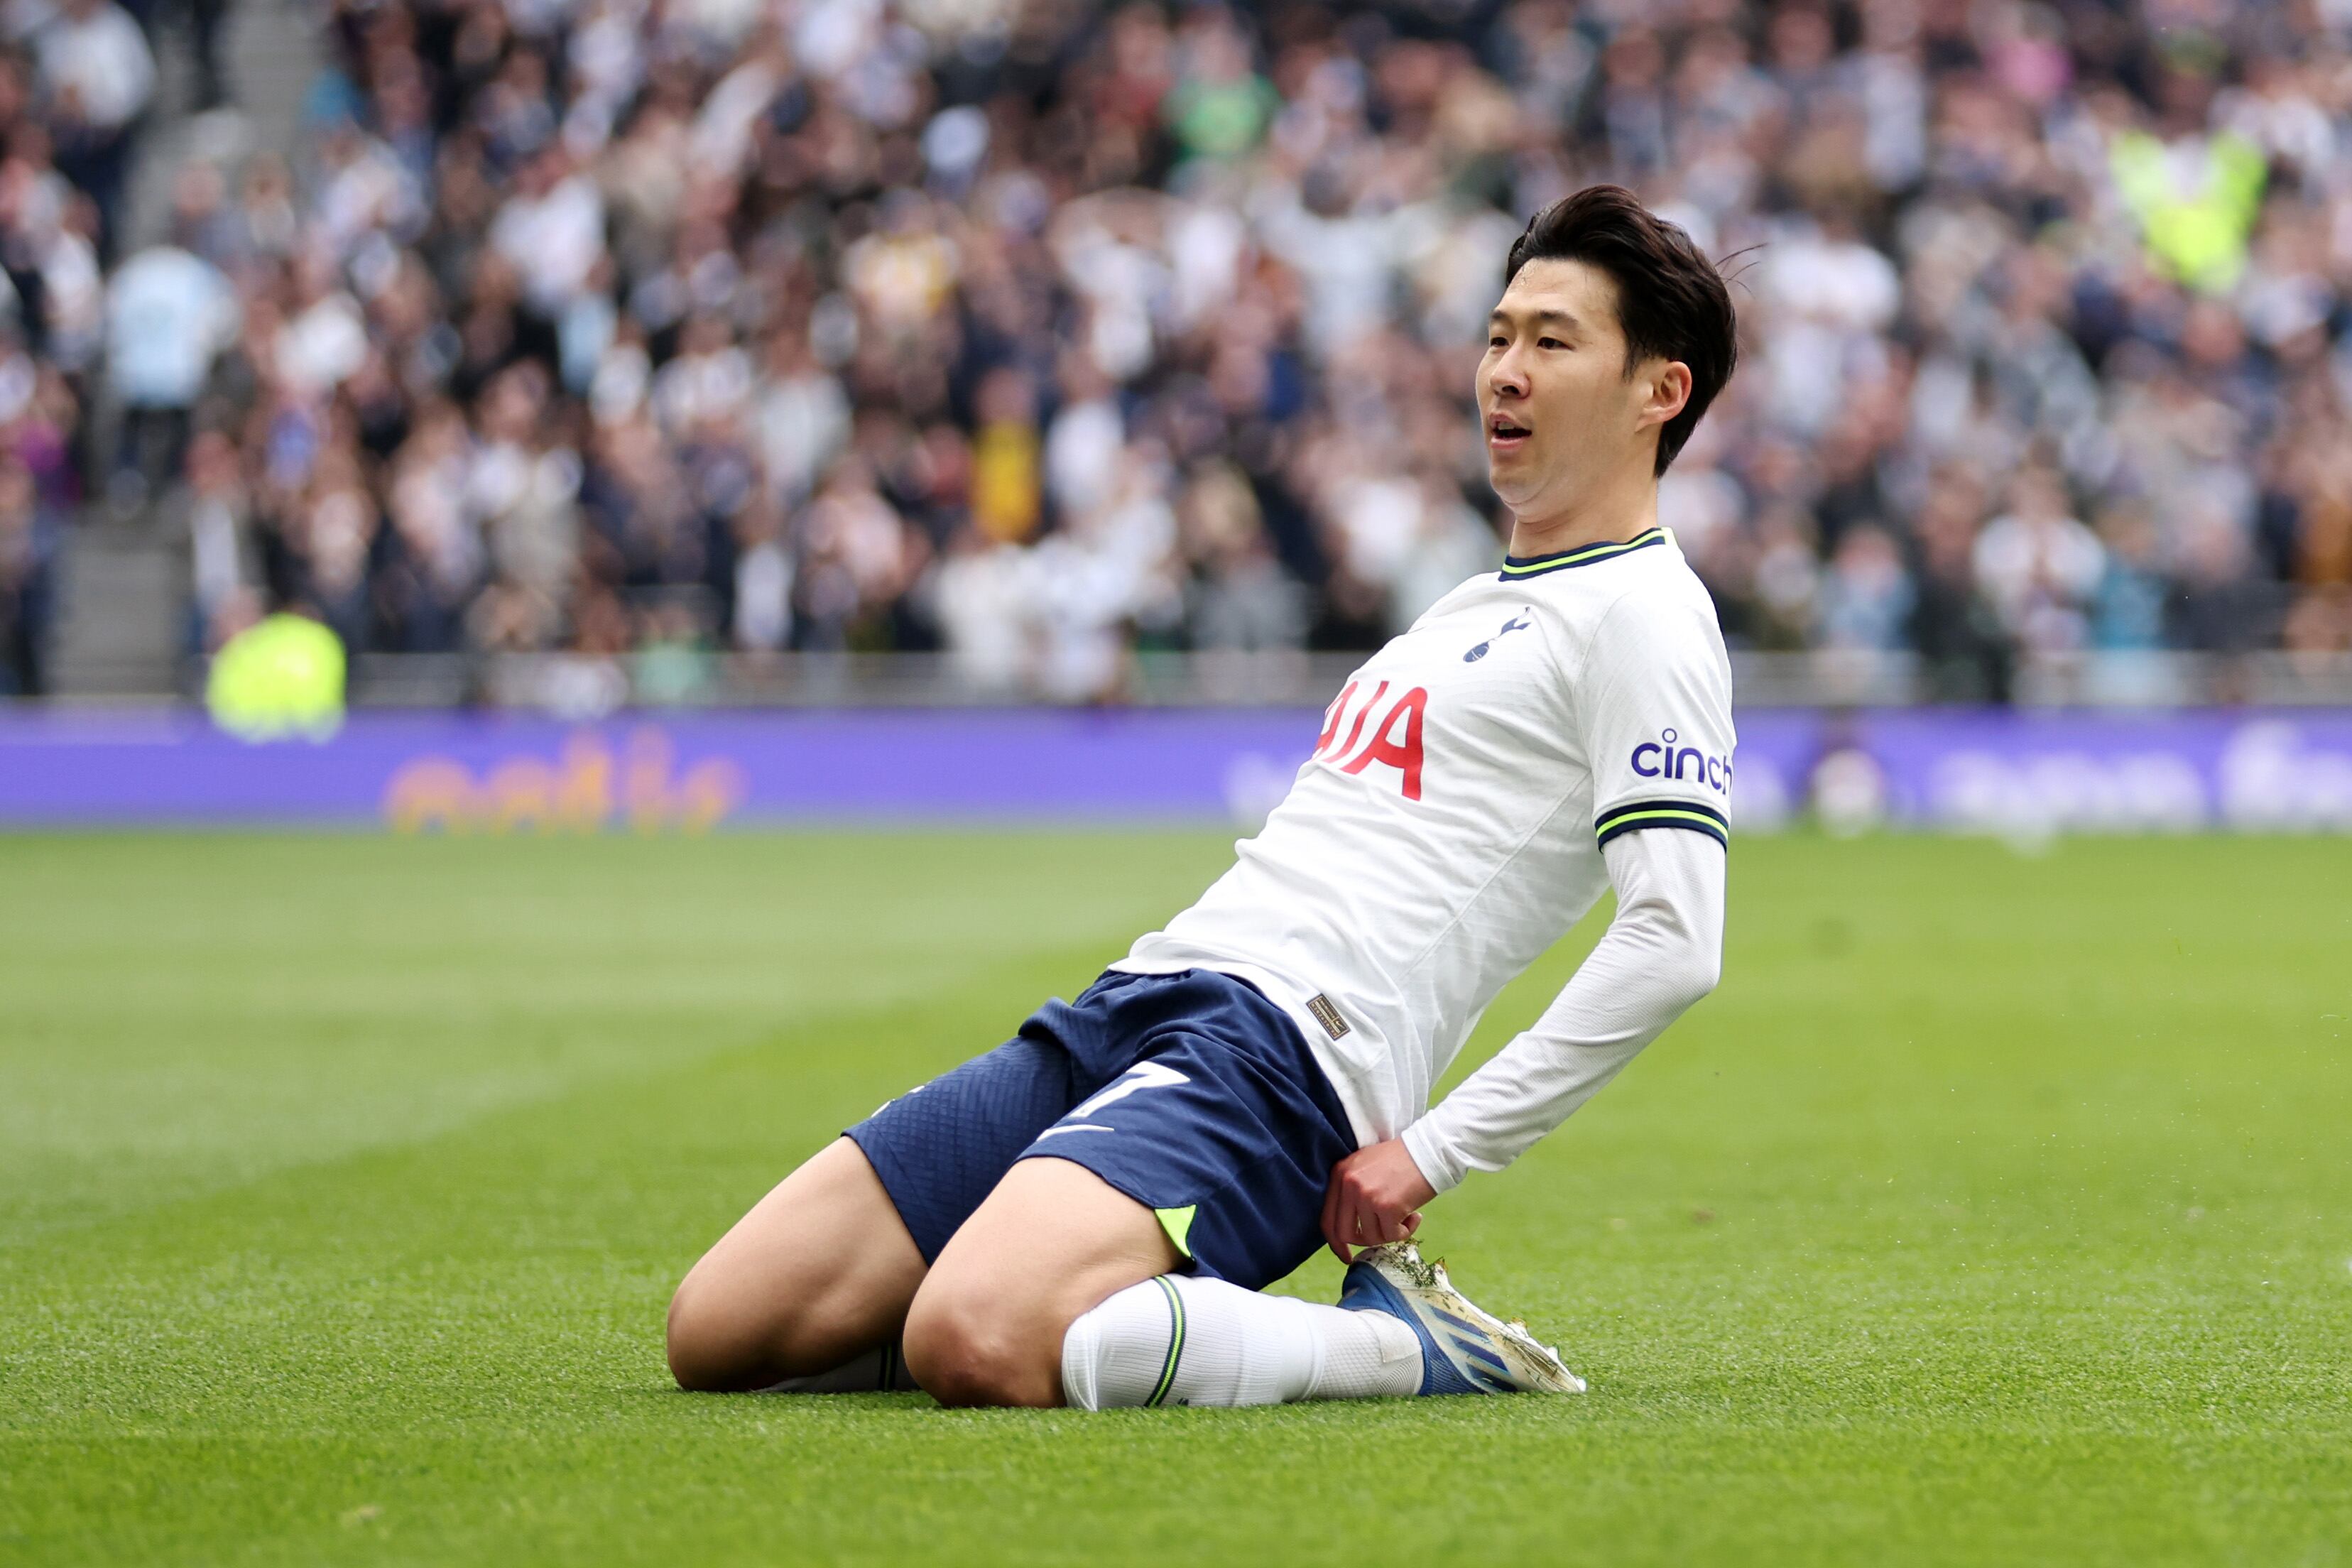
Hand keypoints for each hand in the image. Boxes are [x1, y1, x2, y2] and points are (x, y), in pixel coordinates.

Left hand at [1320, 1138, 1437, 1264]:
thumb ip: (1351, 1190)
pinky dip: (1405, 1232)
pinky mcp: (1387, 1207)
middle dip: (1361, 1243)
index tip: (1344, 1254)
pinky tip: (1415, 1216)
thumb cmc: (1401, 1158)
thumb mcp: (1365, 1165)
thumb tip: (1348, 1226)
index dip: (1334, 1241)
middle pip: (1343, 1232)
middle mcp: (1349, 1185)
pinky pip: (1391, 1235)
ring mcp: (1367, 1196)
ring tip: (1405, 1217)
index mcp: (1340, 1173)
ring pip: (1370, 1237)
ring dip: (1389, 1234)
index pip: (1327, 1217)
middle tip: (1377, 1244)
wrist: (1429, 1150)